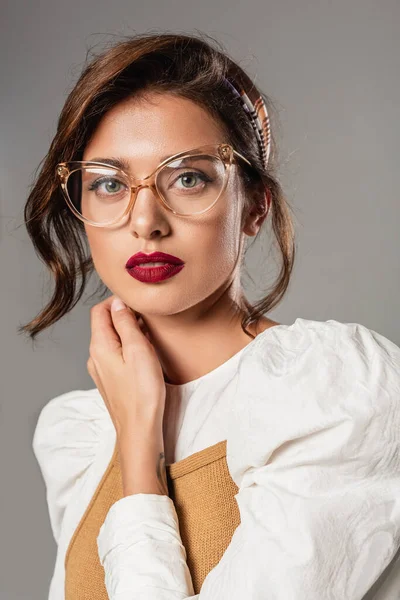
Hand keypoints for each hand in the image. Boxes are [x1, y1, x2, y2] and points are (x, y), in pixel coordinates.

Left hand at [86, 294, 165, 435]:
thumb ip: (126, 323)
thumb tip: (119, 303)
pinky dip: (128, 348)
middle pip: (104, 324)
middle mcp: (95, 356)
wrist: (139, 430)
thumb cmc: (142, 392)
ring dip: (128, 332)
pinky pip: (115, 355)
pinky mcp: (110, 381)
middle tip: (148, 318)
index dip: (117, 301)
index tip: (138, 302)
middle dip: (124, 316)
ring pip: (111, 340)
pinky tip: (144, 354)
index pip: (100, 310)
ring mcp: (101, 370)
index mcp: (99, 346)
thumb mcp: (138, 350)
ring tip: (149, 335)